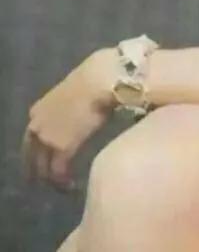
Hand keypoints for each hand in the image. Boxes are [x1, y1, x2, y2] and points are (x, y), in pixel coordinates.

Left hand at [21, 52, 115, 191]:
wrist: (98, 81)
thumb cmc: (92, 81)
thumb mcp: (71, 95)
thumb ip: (67, 110)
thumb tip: (77, 118)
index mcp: (37, 111)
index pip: (31, 139)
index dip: (37, 153)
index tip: (45, 161)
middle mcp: (36, 126)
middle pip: (31, 157)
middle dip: (37, 172)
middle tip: (47, 184)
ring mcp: (46, 138)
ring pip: (43, 168)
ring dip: (52, 180)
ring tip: (63, 187)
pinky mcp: (61, 149)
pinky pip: (58, 172)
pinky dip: (63, 182)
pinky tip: (71, 185)